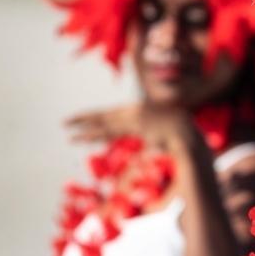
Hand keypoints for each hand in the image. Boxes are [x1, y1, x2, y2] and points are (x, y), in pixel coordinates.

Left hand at [66, 103, 199, 153]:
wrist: (190, 136)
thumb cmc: (182, 137)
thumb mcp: (166, 134)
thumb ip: (156, 136)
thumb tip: (154, 144)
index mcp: (141, 112)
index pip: (113, 114)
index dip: (96, 117)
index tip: (82, 120)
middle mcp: (135, 112)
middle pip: (105, 116)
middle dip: (85, 120)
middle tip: (65, 123)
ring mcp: (135, 118)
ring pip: (105, 124)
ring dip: (85, 129)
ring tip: (69, 134)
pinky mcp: (134, 126)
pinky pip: (112, 131)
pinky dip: (97, 135)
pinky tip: (84, 138)